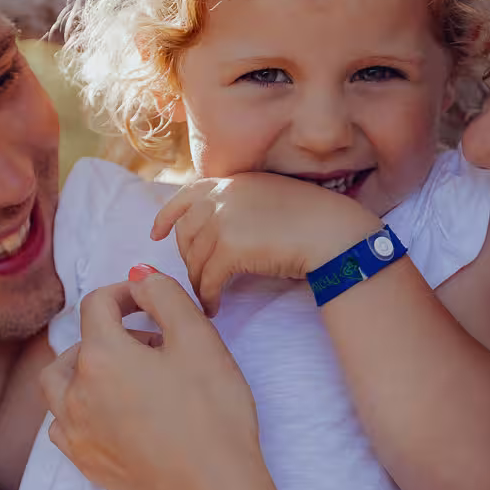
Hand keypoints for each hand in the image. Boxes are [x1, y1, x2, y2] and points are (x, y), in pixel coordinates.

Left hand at [39, 270, 267, 489]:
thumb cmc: (213, 415)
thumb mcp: (200, 340)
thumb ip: (165, 296)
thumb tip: (139, 277)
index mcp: (101, 356)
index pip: (96, 305)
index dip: (124, 293)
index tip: (149, 299)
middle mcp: (76, 393)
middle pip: (73, 346)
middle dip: (106, 335)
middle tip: (150, 344)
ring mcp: (77, 433)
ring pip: (57, 388)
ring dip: (82, 371)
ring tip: (122, 376)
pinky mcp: (86, 464)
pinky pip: (62, 426)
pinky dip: (78, 409)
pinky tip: (110, 414)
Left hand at [151, 173, 379, 314]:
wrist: (334, 233)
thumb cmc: (315, 221)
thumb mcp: (273, 198)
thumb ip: (243, 204)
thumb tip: (222, 226)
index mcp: (233, 181)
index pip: (186, 195)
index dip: (166, 216)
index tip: (156, 233)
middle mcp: (223, 195)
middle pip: (187, 233)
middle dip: (188, 259)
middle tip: (198, 279)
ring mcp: (223, 219)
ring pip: (195, 259)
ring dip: (198, 283)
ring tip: (208, 298)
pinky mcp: (229, 247)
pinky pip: (207, 279)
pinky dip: (208, 297)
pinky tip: (215, 308)